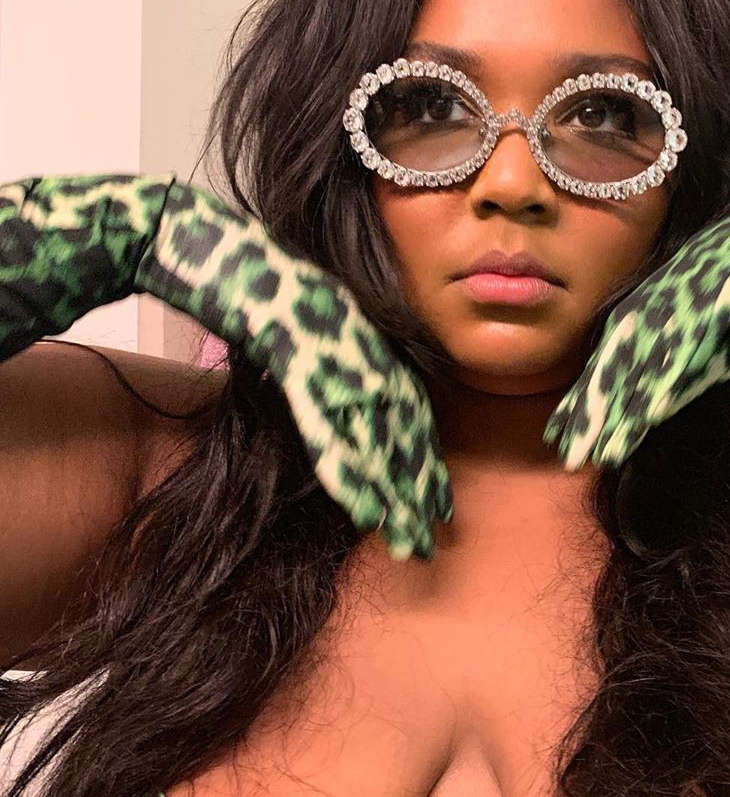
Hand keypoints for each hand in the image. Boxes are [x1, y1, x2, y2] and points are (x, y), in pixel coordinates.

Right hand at [132, 178, 453, 559]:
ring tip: (409, 543)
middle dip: (416, 497)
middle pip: (402, 439)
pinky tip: (365, 511)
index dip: (425, 467)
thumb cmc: (263, 286)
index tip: (440, 510)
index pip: (412, 419)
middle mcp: (366, 358)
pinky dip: (349, 473)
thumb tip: (354, 402)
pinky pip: (328, 430)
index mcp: (373, 350)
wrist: (222, 249)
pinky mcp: (301, 366)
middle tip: (430, 547)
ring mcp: (337, 362)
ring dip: (391, 499)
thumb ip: (339, 364)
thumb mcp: (314, 329)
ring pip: (374, 443)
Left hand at [542, 148, 729, 469]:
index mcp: (683, 286)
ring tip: (601, 442)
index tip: (573, 435)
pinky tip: (653, 404)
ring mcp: (713, 267)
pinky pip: (703, 324)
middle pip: (629, 344)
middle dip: (599, 401)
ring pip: (657, 338)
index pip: (628, 344)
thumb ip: (706, 354)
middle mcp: (688, 274)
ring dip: (626, 395)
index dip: (600, 391)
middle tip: (570, 449)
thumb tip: (665, 397)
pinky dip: (677, 366)